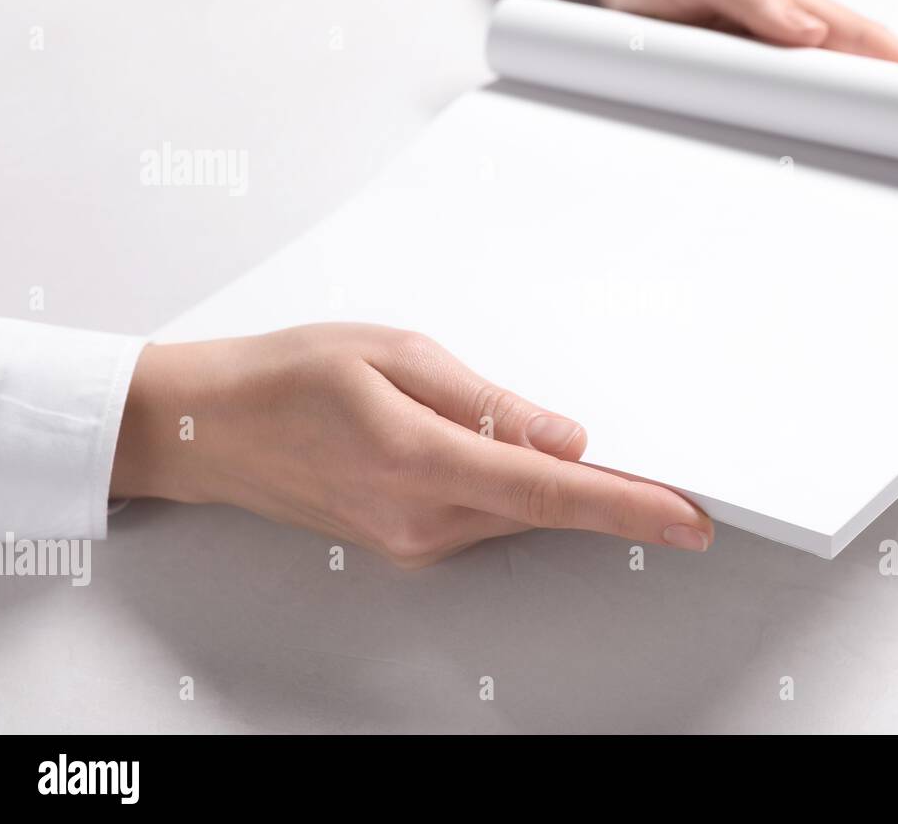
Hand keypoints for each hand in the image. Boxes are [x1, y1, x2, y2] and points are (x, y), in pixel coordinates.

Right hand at [111, 324, 712, 566]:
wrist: (208, 428)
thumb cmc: (288, 376)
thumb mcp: (394, 355)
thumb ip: (488, 402)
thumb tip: (565, 436)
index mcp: (421, 461)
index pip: (552, 492)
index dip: (629, 507)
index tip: (689, 518)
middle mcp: (420, 519)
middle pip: (546, 510)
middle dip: (613, 496)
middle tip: (673, 477)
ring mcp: (411, 540)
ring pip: (520, 516)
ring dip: (566, 492)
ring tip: (601, 458)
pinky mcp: (405, 542)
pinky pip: (487, 518)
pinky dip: (523, 494)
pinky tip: (526, 462)